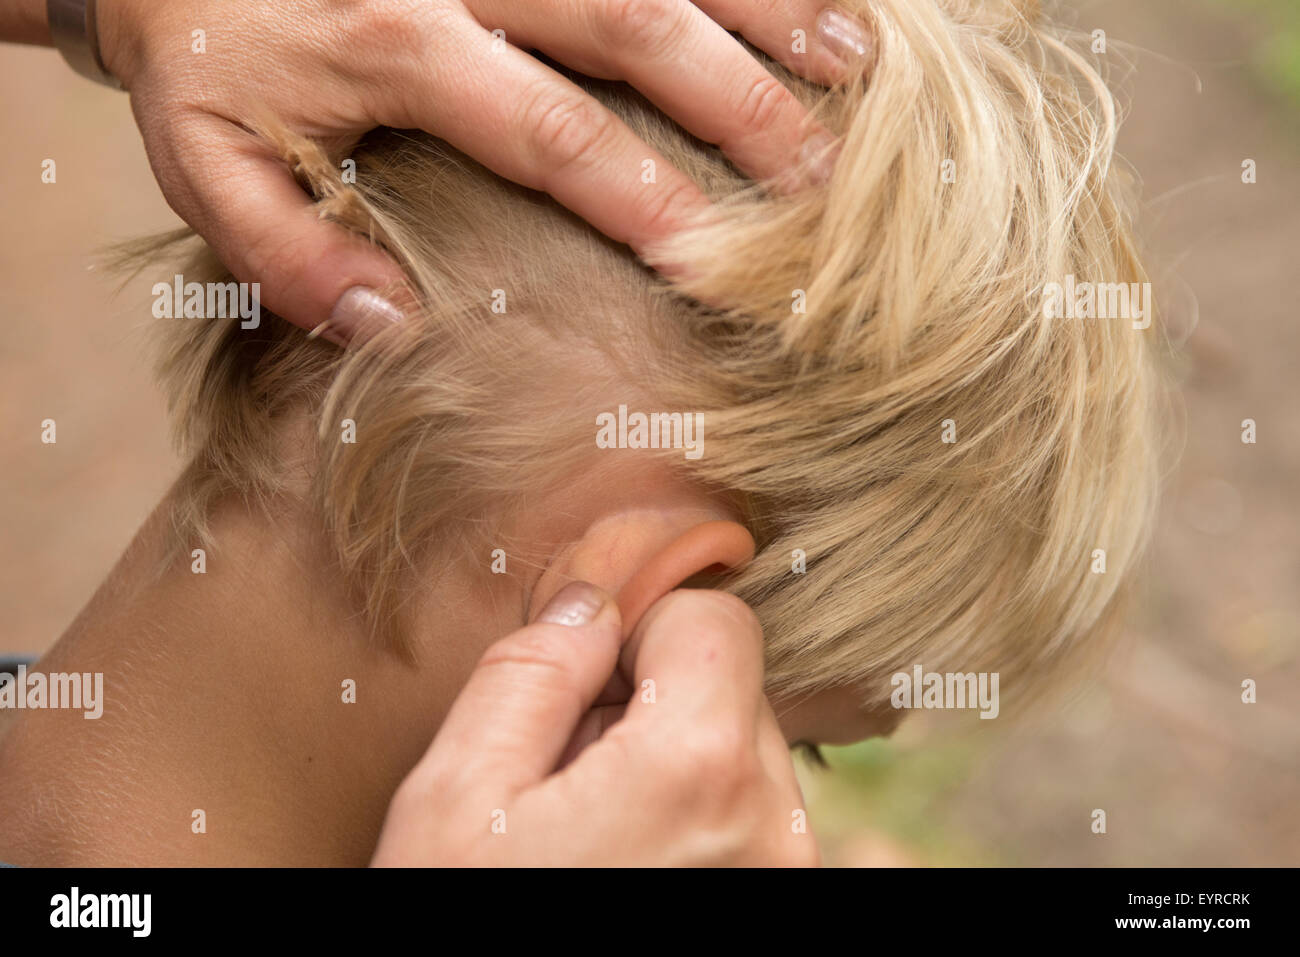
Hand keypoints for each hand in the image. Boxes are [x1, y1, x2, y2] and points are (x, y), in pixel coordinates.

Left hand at [95, 0, 869, 341]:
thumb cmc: (207, 57)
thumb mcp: (207, 163)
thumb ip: (287, 252)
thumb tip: (393, 322)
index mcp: (396, 43)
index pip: (552, 131)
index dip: (644, 194)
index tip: (715, 261)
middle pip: (636, 25)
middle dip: (741, 105)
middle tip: (822, 181)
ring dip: (768, 6)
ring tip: (856, 70)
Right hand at [371, 582, 817, 865]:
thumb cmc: (466, 925)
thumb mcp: (459, 795)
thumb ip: (532, 672)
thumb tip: (589, 602)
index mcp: (698, 773)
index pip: (718, 619)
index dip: (643, 626)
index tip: (590, 671)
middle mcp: (771, 827)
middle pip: (736, 685)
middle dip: (656, 698)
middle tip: (574, 765)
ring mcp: (785, 876)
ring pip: (745, 751)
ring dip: (676, 759)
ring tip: (598, 825)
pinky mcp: (779, 903)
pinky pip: (753, 816)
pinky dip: (698, 813)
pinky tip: (630, 856)